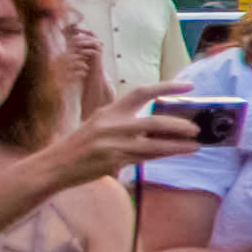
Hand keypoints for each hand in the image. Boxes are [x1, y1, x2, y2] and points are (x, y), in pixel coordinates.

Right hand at [51, 103, 210, 185]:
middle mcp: (112, 124)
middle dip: (178, 124)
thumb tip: (158, 124)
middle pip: (154, 121)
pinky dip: (164, 154)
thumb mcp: (100, 125)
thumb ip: (124, 122)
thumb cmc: (81, 145)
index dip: (167, 87)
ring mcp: (112, 143)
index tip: (189, 86)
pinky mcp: (113, 160)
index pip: (141, 92)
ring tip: (196, 144)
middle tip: (196, 127)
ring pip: (154, 143)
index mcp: (109, 110)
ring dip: (178, 144)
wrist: (55, 165)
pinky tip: (178, 153)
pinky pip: (145, 157)